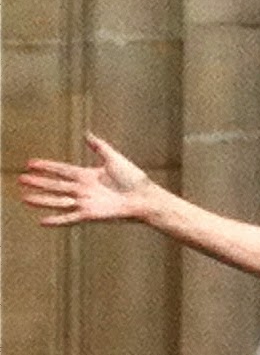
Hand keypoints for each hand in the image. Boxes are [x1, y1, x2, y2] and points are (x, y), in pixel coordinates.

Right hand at [18, 134, 153, 225]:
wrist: (144, 197)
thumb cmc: (133, 178)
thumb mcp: (114, 158)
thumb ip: (99, 146)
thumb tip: (87, 133)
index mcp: (87, 175)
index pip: (62, 170)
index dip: (47, 166)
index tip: (30, 163)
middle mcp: (83, 189)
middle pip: (55, 185)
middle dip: (38, 182)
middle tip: (20, 179)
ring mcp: (85, 202)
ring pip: (58, 200)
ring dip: (41, 199)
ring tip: (25, 198)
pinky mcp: (89, 214)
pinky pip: (69, 217)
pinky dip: (56, 220)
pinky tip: (42, 220)